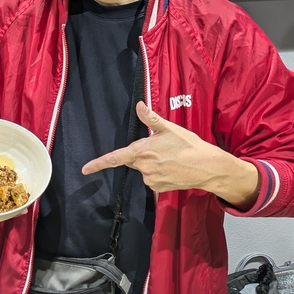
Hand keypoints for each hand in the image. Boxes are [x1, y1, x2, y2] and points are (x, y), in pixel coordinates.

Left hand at [81, 102, 259, 206]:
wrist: (208, 167)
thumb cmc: (189, 145)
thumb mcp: (170, 128)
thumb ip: (151, 119)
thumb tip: (139, 105)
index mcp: (143, 152)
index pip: (116, 158)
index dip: (99, 163)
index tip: (85, 169)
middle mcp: (144, 168)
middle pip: (133, 160)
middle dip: (142, 154)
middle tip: (163, 148)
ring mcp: (151, 180)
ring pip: (144, 170)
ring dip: (152, 163)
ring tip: (171, 157)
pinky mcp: (159, 189)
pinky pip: (152, 179)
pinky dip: (159, 172)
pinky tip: (173, 168)